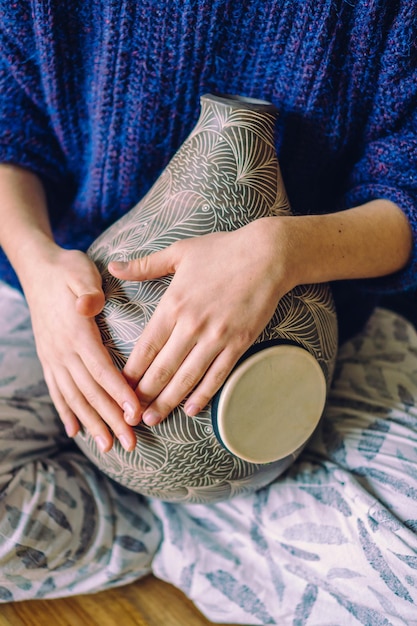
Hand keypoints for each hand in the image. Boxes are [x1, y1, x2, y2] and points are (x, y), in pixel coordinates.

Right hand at [23, 246, 141, 451]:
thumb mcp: (80, 271)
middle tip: (131, 444)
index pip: (101, 369)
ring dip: (92, 424)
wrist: (37, 270)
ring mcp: (53, 357)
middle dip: (112, 419)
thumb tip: (89, 305)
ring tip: (109, 447)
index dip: (119, 393)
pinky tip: (76, 431)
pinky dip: (67, 412)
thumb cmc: (67, 270)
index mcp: (77, 332)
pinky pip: (57, 391)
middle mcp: (62, 350)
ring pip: (74, 397)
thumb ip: (87, 290)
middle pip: (91, 391)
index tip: (136, 413)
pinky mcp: (48, 358)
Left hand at [109, 218, 288, 425]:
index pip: (146, 347)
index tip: (118, 387)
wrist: (269, 254)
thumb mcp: (179, 252)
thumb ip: (144, 265)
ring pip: (187, 378)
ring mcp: (217, 336)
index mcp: (173, 304)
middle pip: (162, 369)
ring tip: (154, 419)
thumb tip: (113, 266)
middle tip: (131, 415)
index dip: (131, 372)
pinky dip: (203, 395)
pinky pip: (218, 375)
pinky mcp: (239, 343)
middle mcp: (192, 325)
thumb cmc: (222, 250)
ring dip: (168, 401)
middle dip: (144, 395)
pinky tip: (191, 409)